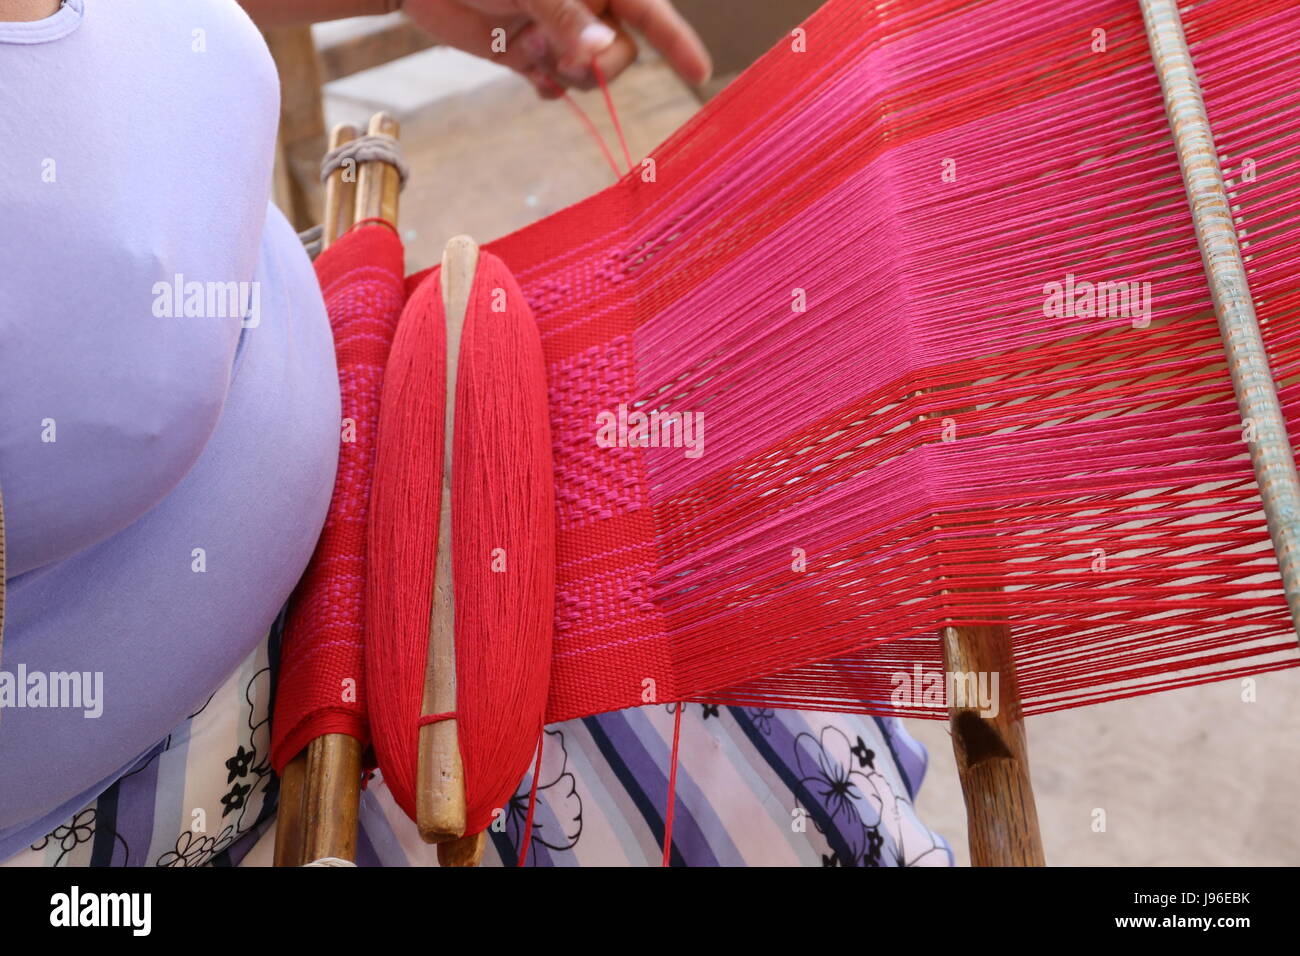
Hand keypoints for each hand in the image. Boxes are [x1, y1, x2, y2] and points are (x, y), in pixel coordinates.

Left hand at [401, 0, 711, 97]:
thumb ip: (566, 16)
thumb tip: (603, 53)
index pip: (650, 12)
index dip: (677, 42)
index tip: (699, 73)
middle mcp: (585, 4)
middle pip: (619, 53)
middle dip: (595, 65)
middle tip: (558, 53)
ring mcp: (557, 29)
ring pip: (589, 73)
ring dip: (567, 75)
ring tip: (533, 53)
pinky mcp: (528, 52)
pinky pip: (557, 83)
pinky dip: (551, 88)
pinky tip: (535, 78)